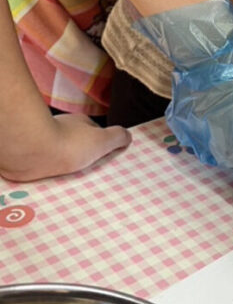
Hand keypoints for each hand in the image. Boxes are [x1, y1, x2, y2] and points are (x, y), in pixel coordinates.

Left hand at [0, 113, 130, 181]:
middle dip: (82, 156)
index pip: (94, 132)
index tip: (104, 159)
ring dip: (66, 164)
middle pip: (76, 143)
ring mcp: (44, 140)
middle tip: (91, 173)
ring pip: (60, 153)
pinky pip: (45, 163)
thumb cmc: (68, 144)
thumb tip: (128, 136)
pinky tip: (55, 181)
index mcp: (79, 122)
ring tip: (74, 181)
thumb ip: (118, 137)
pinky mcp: (32, 153)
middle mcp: (61, 128)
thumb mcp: (103, 140)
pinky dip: (51, 171)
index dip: (101, 145)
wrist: (32, 152)